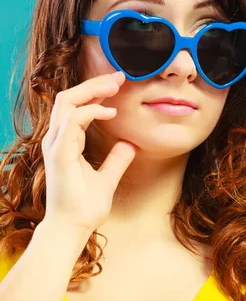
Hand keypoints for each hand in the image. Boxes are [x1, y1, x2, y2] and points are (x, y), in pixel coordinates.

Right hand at [41, 71, 136, 233]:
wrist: (74, 227)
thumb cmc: (85, 205)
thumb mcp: (108, 176)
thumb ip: (117, 159)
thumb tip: (130, 145)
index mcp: (66, 142)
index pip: (75, 106)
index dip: (95, 92)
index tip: (118, 84)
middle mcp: (57, 139)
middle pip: (68, 97)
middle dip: (93, 83)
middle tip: (118, 76)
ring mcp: (56, 145)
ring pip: (67, 102)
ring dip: (92, 90)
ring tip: (115, 86)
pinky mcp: (60, 154)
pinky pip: (73, 121)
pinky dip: (91, 111)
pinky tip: (110, 112)